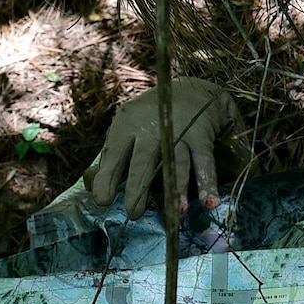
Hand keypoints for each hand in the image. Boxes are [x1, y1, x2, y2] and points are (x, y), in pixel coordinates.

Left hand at [87, 77, 245, 218]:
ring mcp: (179, 132)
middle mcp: (152, 129)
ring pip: (177, 164)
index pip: (114, 155)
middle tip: (134, 212)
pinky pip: (205, 163)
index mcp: (127, 126)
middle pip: (144, 161)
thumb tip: (95, 189)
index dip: (107, 178)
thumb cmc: (150, 119)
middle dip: (138, 187)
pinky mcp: (201, 137)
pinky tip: (209, 202)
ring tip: (175, 213)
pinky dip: (208, 183)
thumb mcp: (126, 127)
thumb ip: (113, 156)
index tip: (103, 201)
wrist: (190, 90)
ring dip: (177, 189)